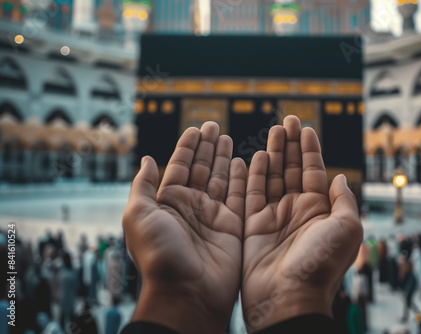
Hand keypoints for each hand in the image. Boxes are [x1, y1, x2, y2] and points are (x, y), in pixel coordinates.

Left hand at [123, 122, 246, 332]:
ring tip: (228, 137)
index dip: (188, 146)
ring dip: (224, 158)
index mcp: (168, 202)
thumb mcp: (138, 216)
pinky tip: (244, 161)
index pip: (180, 166)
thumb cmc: (158, 255)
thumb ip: (142, 185)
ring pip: (220, 179)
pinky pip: (239, 196)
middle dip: (208, 147)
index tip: (196, 128)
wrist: (186, 292)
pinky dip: (242, 178)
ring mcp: (213, 216)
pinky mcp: (233, 226)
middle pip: (202, 169)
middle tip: (215, 125)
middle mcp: (191, 207)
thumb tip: (147, 159)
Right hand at [242, 116, 362, 330]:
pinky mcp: (252, 225)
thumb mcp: (347, 229)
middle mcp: (296, 210)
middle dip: (290, 144)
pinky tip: (255, 156)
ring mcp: (273, 217)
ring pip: (271, 176)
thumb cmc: (321, 265)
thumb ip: (344, 200)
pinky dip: (252, 174)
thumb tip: (340, 178)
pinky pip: (251, 194)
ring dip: (272, 153)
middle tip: (287, 120)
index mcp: (319, 211)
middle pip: (291, 169)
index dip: (310, 148)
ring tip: (273, 130)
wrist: (289, 298)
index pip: (313, 171)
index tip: (306, 127)